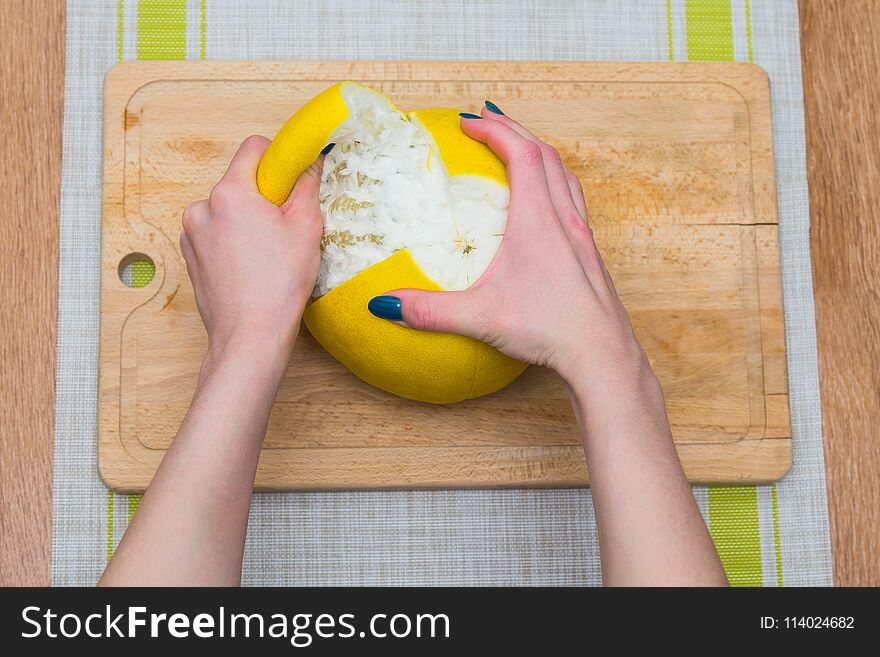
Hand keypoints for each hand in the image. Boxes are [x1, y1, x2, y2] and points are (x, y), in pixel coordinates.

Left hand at [180, 135, 323, 360]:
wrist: (250, 336)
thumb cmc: (279, 284)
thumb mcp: (306, 227)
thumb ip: (307, 185)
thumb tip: (311, 160)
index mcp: (230, 193)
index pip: (254, 148)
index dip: (279, 158)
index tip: (294, 178)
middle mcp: (201, 207)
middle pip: (240, 182)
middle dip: (264, 196)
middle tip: (285, 227)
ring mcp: (191, 234)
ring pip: (227, 210)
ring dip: (247, 220)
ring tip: (268, 253)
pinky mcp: (190, 256)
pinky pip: (215, 233)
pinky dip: (233, 241)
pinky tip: (251, 266)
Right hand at [377, 107, 646, 388]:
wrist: (601, 354)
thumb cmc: (548, 329)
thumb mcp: (479, 318)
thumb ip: (428, 311)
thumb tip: (382, 306)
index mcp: (537, 219)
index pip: (520, 153)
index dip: (494, 129)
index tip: (468, 120)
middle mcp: (564, 218)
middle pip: (545, 153)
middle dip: (514, 129)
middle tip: (486, 120)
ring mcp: (582, 234)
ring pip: (564, 174)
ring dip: (539, 152)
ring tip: (518, 146)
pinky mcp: (590, 253)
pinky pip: (573, 199)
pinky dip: (555, 182)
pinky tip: (544, 201)